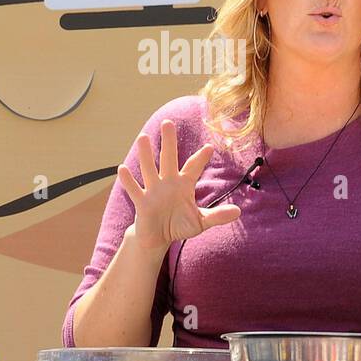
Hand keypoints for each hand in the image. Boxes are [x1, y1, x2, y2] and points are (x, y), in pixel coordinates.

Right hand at [117, 119, 241, 250]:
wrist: (158, 238)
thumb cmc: (179, 226)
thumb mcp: (200, 222)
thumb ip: (217, 216)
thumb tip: (238, 212)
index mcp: (183, 185)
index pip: (193, 167)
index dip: (201, 158)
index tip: (209, 147)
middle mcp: (168, 183)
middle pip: (168, 159)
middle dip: (169, 142)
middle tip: (168, 123)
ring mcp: (153, 191)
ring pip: (149, 169)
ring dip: (146, 155)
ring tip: (142, 137)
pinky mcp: (142, 202)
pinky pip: (135, 189)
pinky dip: (128, 180)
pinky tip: (122, 168)